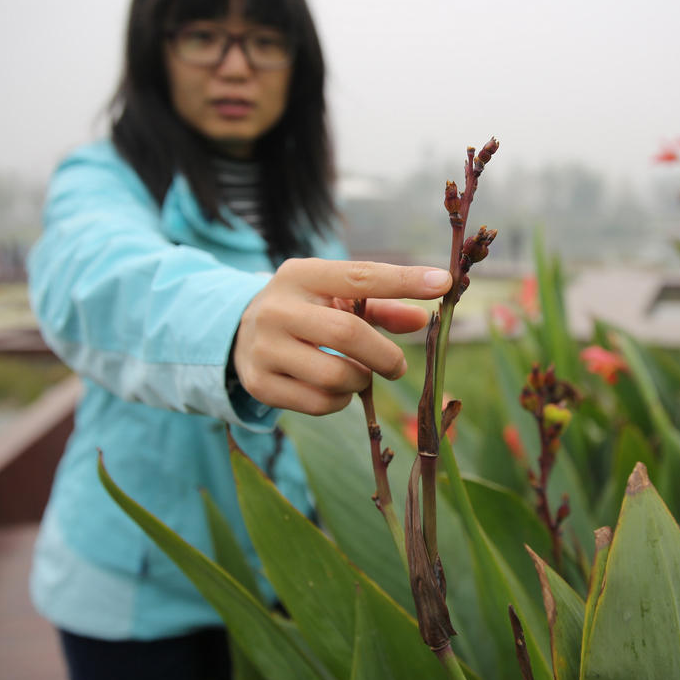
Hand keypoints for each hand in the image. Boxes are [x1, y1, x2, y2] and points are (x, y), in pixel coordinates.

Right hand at [232, 258, 451, 414]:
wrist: (237, 334)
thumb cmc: (305, 311)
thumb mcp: (335, 297)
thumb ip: (382, 305)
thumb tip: (421, 319)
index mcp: (300, 275)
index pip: (360, 276)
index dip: (403, 280)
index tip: (442, 283)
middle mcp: (277, 308)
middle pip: (348, 334)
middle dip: (385, 355)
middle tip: (399, 367)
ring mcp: (263, 348)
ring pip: (335, 376)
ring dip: (361, 381)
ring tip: (360, 375)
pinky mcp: (259, 384)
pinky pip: (318, 403)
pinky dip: (340, 402)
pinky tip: (335, 390)